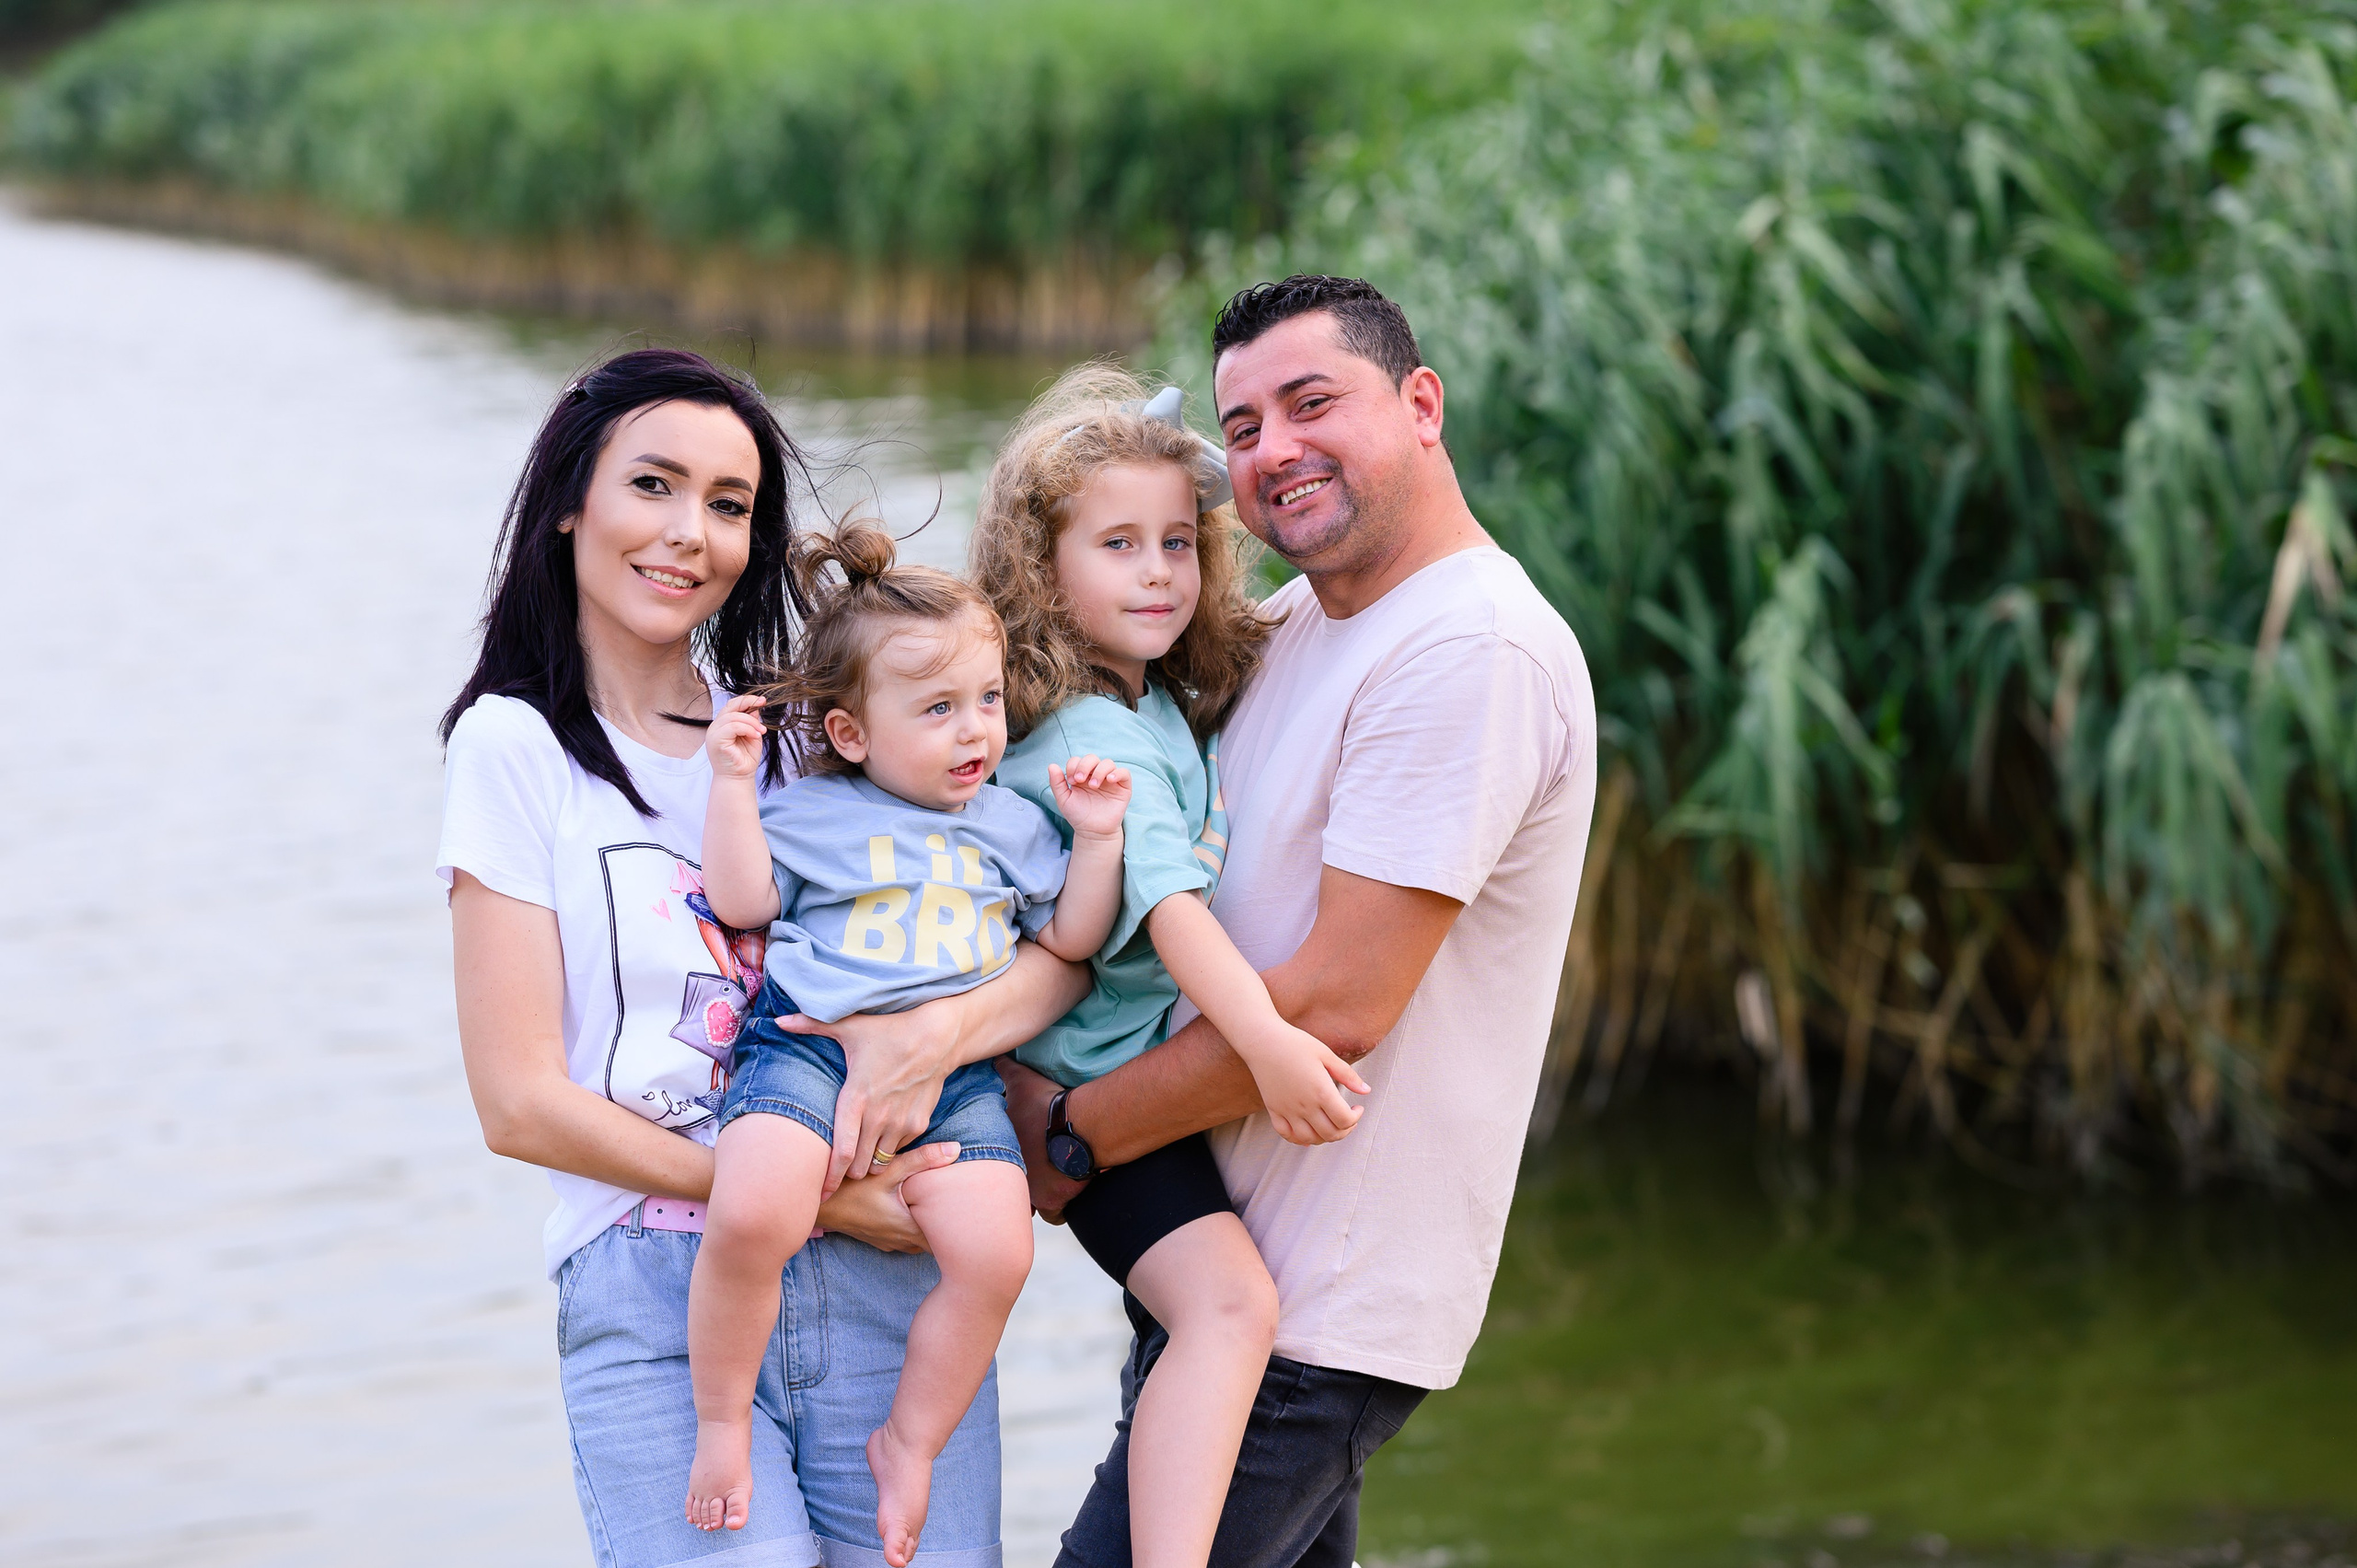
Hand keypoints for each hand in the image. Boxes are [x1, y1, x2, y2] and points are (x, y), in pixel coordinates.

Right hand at [707, 693, 767, 780]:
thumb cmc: (744, 759)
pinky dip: (747, 729)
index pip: (732, 705)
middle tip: (763, 706)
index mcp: (722, 725)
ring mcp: (714, 734)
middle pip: (731, 707)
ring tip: (761, 732)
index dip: (746, 700)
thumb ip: (751, 722)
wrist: (739, 778)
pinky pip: (733, 727)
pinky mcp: (716, 741)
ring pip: (733, 717)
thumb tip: (755, 707)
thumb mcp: (752, 735)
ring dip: (751, 722)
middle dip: (749, 704)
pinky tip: (755, 736)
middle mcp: (715, 727)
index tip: (762, 700)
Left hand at [779, 1003, 958, 1194]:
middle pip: (859, 1167)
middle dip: (848, 1171)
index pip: (842, 1152)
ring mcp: (901, 1123)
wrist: (937, 1036)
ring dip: (870, 1162)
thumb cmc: (889, 1031)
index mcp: (856, 1098)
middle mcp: (878, 1116)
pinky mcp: (918, 1124)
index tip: (819, 1193)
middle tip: (840, 1168)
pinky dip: (889, 1148)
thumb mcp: (850, 1027)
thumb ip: (810, 1026)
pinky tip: (884, 1134)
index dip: (829, 1178)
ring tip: (862, 1154)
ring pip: (879, 1163)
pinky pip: (898, 1149)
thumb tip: (778, 1021)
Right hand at [812, 1141, 959, 1251]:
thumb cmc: (852, 1188)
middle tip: (957, 1209)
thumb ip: (923, 1159)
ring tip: (936, 1210)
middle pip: (932, 1241)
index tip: (966, 1211)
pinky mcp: (875, 1238)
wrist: (816, 1205)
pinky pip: (901, 1239)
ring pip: (916, 1242)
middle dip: (943, 1228)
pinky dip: (910, 1229)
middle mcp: (900, 1240)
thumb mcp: (889, 1169)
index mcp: (908, 1227)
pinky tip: (910, 1211)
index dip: (957, 1226)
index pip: (943, 1237)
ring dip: (926, 1230)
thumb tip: (956, 1149)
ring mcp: (886, 1242)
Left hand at [997, 1057, 1087, 1219]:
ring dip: (1034, 1199)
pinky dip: (1059, 1208)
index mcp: (999, 1150)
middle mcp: (1010, 1175)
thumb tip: (995, 1055)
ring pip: (1027, 1207)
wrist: (1080, 1126)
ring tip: (1043, 1189)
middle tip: (1021, 1176)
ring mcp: (1032, 1192)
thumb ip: (1006, 1069)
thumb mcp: (1022, 1081)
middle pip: (1003, 1190)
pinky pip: (1054, 1215)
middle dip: (1010, 1185)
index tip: (1003, 1158)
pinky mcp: (1055, 1201)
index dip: (993, 1162)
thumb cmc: (1048, 1105)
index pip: (985, 1165)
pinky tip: (1064, 1198)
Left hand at [1048, 755, 1130, 839]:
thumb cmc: (1078, 815)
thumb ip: (1057, 783)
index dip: (1073, 766)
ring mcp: (1110, 780)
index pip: (1077, 760)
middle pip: (1092, 758)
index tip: (1071, 781)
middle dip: (1084, 766)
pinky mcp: (1123, 787)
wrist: (1093, 832)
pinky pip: (1124, 773)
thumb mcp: (1064, 800)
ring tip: (1094, 786)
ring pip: (1108, 763)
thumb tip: (1052, 765)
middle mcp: (1096, 775)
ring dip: (1099, 771)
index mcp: (1082, 775)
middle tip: (1079, 780)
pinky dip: (1118, 773)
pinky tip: (1110, 780)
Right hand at [1242, 1022, 1369, 1145]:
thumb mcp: (1326, 1054)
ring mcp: (1287, 1110)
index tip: (1357, 1107)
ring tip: (1330, 1124)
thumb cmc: (1296, 1043)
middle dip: (1345, 1131)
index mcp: (1321, 1091)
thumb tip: (1367, 1091)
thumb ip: (1348, 1075)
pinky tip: (1308, 1132)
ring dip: (1324, 1137)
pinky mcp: (1273, 1110)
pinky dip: (1299, 1139)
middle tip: (1348, 1118)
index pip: (1345, 1120)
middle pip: (1330, 1133)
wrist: (1262, 1040)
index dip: (1356, 1118)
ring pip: (1309, 1139)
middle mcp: (1304, 1105)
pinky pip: (1286, 1135)